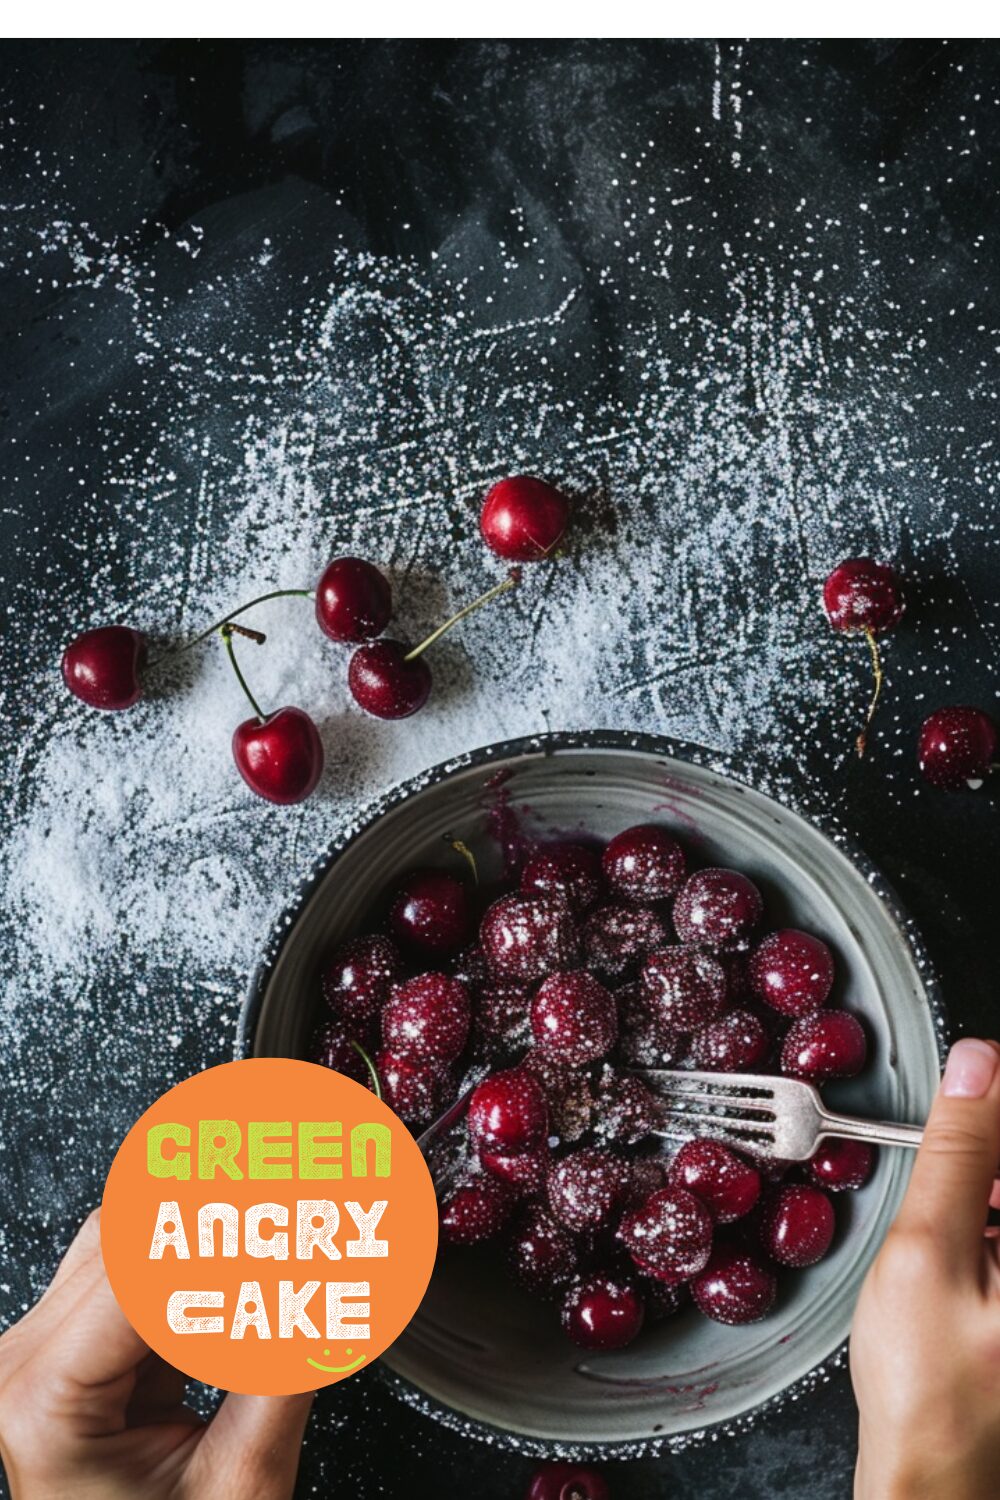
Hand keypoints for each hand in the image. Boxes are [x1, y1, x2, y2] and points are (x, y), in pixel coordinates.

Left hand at [0, 1210, 312, 1499]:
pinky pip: (140, 1274)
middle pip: (136, 1230)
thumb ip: (287, 1368)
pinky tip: (257, 1280)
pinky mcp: (73, 1350)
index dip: (238, 1236)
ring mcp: (42, 1351)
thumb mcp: (240, 1481)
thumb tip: (340, 1282)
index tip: (313, 1226)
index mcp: (44, 1395)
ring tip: (296, 1245)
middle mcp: (25, 1361)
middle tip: (318, 1226)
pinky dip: (203, 1270)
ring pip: (136, 1235)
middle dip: (233, 1225)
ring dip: (217, 1238)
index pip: (148, 1267)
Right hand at [852, 1037, 999, 1499]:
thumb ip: (957, 1150)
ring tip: (954, 1232)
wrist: (937, 1466)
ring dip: (990, 1180)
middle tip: (951, 1192)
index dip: (996, 1095)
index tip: (963, 1091)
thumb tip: (976, 1064)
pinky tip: (971, 1248)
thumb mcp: (928, 1247)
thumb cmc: (930, 1383)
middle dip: (989, 1152)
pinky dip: (997, 1214)